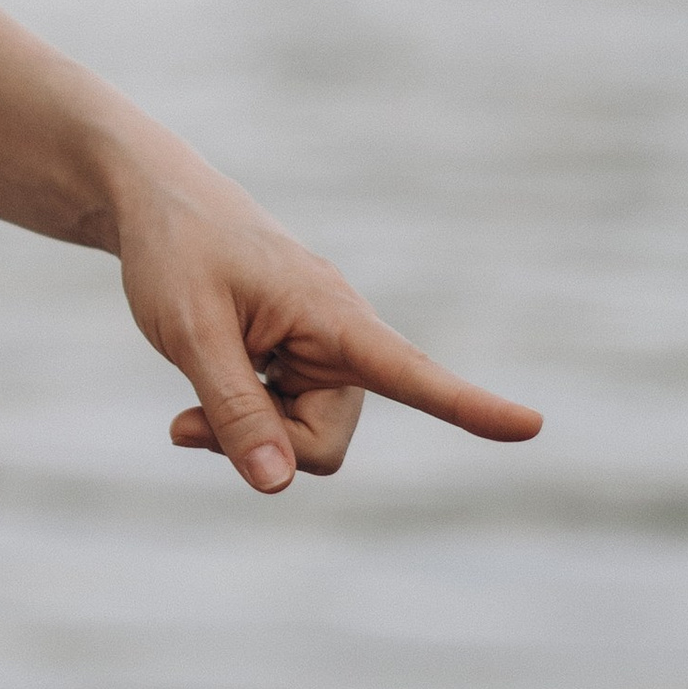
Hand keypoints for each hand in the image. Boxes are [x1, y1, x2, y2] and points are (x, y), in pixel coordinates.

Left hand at [105, 136, 541, 492]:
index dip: (469, 406)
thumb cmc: (177, 253)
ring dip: (244, 438)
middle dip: (263, 446)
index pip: (410, 372)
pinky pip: (282, 428)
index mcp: (333, 315)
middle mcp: (340, 338)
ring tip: (186, 410)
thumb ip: (232, 408)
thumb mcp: (191, 332)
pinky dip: (238, 428)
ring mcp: (319, 354)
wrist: (156, 204)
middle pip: (325, 442)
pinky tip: (192, 408)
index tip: (530, 426)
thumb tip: (280, 485)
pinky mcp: (296, 364)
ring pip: (302, 442)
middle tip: (185, 426)